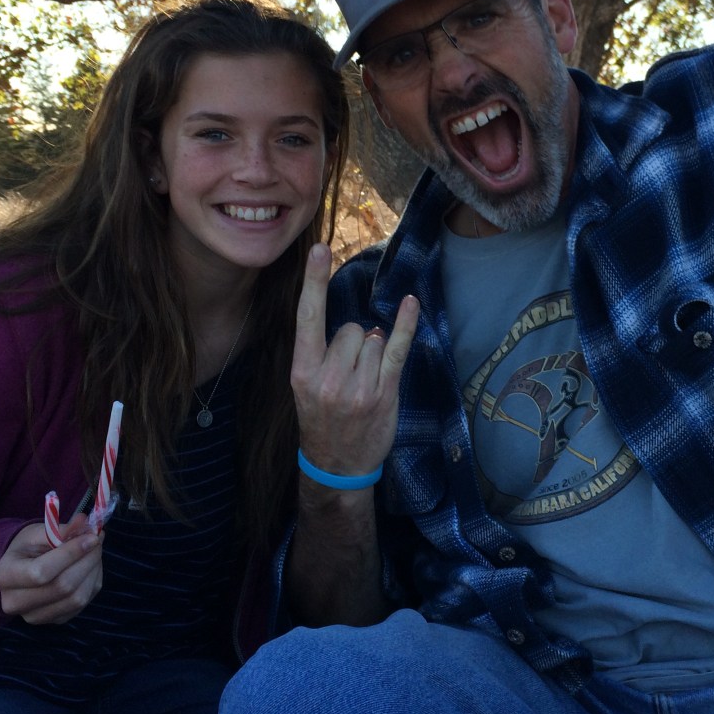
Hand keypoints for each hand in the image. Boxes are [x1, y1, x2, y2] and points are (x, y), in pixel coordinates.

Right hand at [0, 517, 102, 623]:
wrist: (22, 567)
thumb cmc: (30, 546)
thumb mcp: (39, 532)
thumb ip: (62, 529)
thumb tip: (85, 524)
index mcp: (5, 576)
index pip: (41, 572)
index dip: (71, 553)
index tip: (92, 536)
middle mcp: (14, 602)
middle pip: (62, 587)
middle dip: (88, 560)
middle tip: (98, 539)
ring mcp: (34, 616)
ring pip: (77, 598)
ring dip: (94, 570)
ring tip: (95, 551)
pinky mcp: (54, 620)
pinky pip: (83, 603)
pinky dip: (93, 581)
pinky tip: (90, 566)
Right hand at [291, 243, 418, 484]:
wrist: (336, 465)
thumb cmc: (321, 419)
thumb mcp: (305, 386)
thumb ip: (322, 353)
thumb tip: (361, 328)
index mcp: (302, 371)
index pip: (307, 316)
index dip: (313, 280)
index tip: (318, 248)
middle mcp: (328, 377)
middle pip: (351, 328)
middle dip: (354, 342)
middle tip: (348, 373)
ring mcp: (357, 387)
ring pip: (373, 339)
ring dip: (373, 353)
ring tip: (362, 382)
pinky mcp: (383, 393)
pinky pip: (397, 348)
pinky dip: (406, 325)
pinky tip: (411, 304)